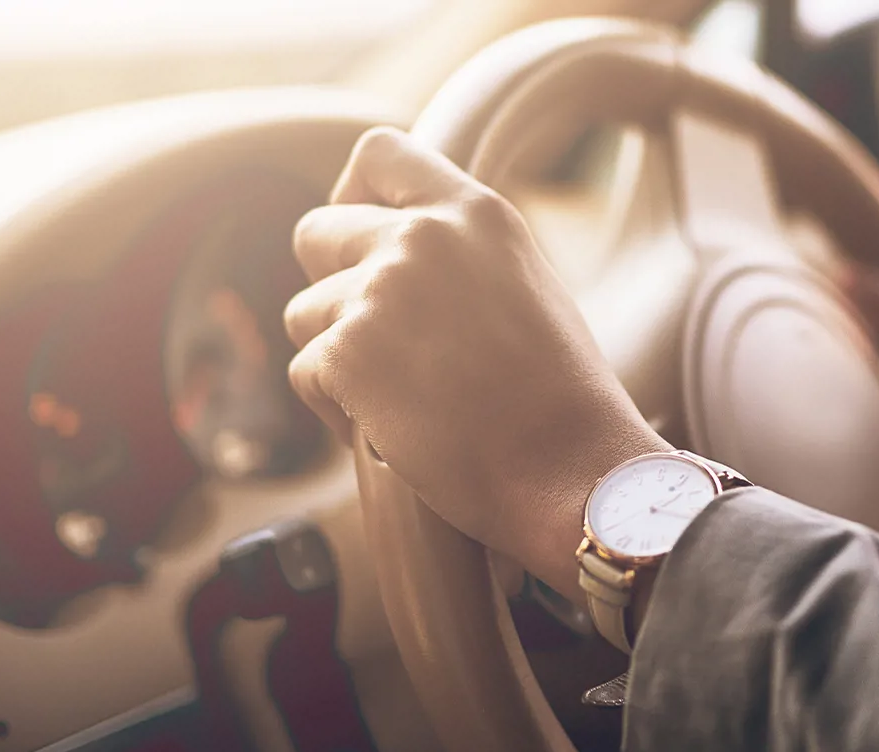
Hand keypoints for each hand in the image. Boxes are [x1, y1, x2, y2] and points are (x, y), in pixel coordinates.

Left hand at [284, 127, 666, 597]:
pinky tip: (395, 436)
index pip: (379, 153)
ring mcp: (379, 291)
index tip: (358, 241)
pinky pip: (305, 374)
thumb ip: (460, 256)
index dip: (353, 195)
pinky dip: (339, 412)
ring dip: (336, 358)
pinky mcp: (347, 354)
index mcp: (475, 213)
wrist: (575, 472)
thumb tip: (391, 252)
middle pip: (316, 232)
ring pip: (304, 313)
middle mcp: (421, 236)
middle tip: (375, 342)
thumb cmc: (563, 402)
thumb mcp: (526, 287)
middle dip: (331, 287)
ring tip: (401, 401)